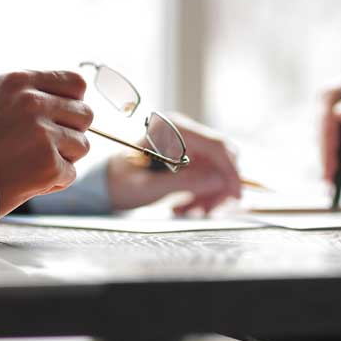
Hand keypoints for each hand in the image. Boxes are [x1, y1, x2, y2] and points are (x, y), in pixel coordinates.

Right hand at [0, 70, 92, 214]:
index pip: (75, 82)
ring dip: (64, 158)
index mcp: (18, 81)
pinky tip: (28, 179)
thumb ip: (35, 93)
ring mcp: (41, 133)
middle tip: (44, 145)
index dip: (73, 102)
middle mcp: (31, 102)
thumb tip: (77, 97)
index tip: (61, 116)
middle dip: (71, 132)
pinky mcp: (47, 164)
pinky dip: (54, 181)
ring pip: (82, 145)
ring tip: (32, 161)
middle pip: (85, 114)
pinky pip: (70, 173)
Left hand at [106, 112, 241, 214]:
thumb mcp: (150, 187)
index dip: (230, 171)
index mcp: (172, 129)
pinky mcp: (188, 155)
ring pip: (217, 168)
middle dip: (220, 185)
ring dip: (211, 192)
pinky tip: (186, 205)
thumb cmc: (120, 183)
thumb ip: (185, 183)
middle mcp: (183, 131)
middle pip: (221, 156)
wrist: (105, 185)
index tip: (235, 196)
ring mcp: (187, 143)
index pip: (216, 145)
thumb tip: (220, 181)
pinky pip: (208, 174)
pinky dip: (203, 192)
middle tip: (208, 210)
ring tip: (190, 210)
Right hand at [320, 62, 340, 181]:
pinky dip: (340, 168)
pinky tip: (340, 184)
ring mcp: (328, 127)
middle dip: (327, 164)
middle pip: (322, 142)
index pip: (325, 126)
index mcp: (327, 95)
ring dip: (333, 168)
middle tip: (330, 188)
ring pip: (329, 152)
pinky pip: (338, 156)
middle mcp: (322, 111)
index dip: (326, 149)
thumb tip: (340, 113)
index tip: (330, 169)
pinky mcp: (335, 140)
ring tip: (332, 191)